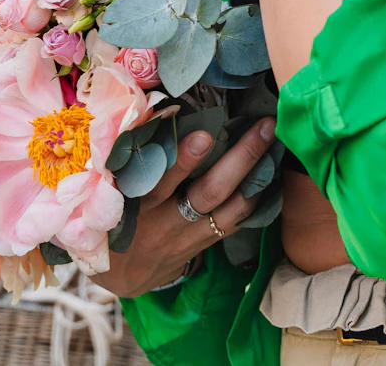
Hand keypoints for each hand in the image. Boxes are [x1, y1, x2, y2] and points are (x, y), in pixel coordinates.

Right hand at [94, 118, 276, 297]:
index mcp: (138, 205)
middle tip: (263, 126)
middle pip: (209, 192)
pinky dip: (257, 199)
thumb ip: (128, 160)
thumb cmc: (114, 218)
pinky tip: (273, 175)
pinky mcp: (206, 244)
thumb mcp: (110, 193)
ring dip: (257, 177)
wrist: (122, 276)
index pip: (161, 181)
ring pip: (231, 209)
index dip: (182, 161)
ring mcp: (190, 237)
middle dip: (240, 158)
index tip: (204, 135)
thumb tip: (154, 111)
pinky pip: (237, 222)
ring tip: (276, 144)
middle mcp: (167, 222)